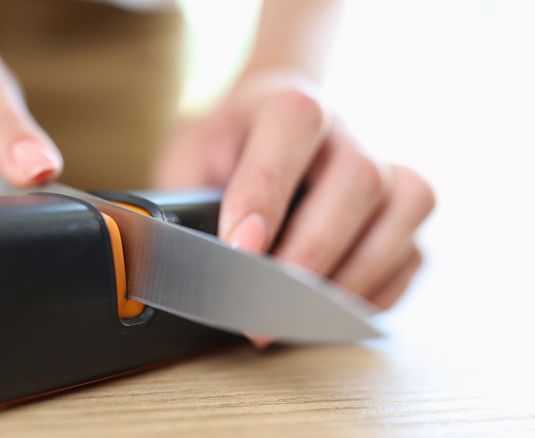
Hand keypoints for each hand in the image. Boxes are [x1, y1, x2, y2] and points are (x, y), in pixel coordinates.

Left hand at [154, 73, 434, 343]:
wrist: (264, 128)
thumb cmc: (224, 150)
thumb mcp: (189, 159)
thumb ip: (185, 196)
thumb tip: (180, 256)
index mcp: (287, 104)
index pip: (293, 125)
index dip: (268, 190)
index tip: (239, 247)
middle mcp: (344, 132)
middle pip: (358, 177)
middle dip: (312, 251)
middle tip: (265, 305)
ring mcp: (383, 168)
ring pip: (403, 209)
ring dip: (352, 275)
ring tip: (297, 317)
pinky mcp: (402, 213)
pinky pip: (412, 252)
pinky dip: (376, 291)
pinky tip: (330, 313)